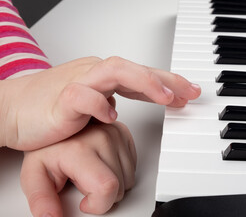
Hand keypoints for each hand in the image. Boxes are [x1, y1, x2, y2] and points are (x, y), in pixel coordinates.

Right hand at [0, 56, 200, 149]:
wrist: (14, 110)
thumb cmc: (53, 107)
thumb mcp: (94, 104)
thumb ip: (116, 100)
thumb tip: (136, 102)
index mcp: (104, 77)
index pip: (142, 74)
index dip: (169, 81)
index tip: (191, 92)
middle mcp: (95, 75)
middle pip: (135, 68)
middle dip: (166, 79)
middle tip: (189, 92)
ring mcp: (78, 83)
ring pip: (114, 71)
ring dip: (143, 83)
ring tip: (166, 98)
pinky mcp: (61, 99)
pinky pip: (82, 96)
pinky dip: (99, 104)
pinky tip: (112, 116)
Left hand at [20, 121, 136, 216]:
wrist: (52, 121)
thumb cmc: (46, 148)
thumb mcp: (34, 176)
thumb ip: (41, 200)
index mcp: (80, 150)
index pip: (107, 187)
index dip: (98, 204)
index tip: (84, 202)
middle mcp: (102, 138)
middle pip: (119, 187)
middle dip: (103, 195)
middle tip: (83, 182)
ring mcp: (115, 133)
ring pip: (128, 179)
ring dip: (113, 183)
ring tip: (91, 172)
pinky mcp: (124, 133)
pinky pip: (132, 166)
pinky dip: (120, 172)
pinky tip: (102, 164)